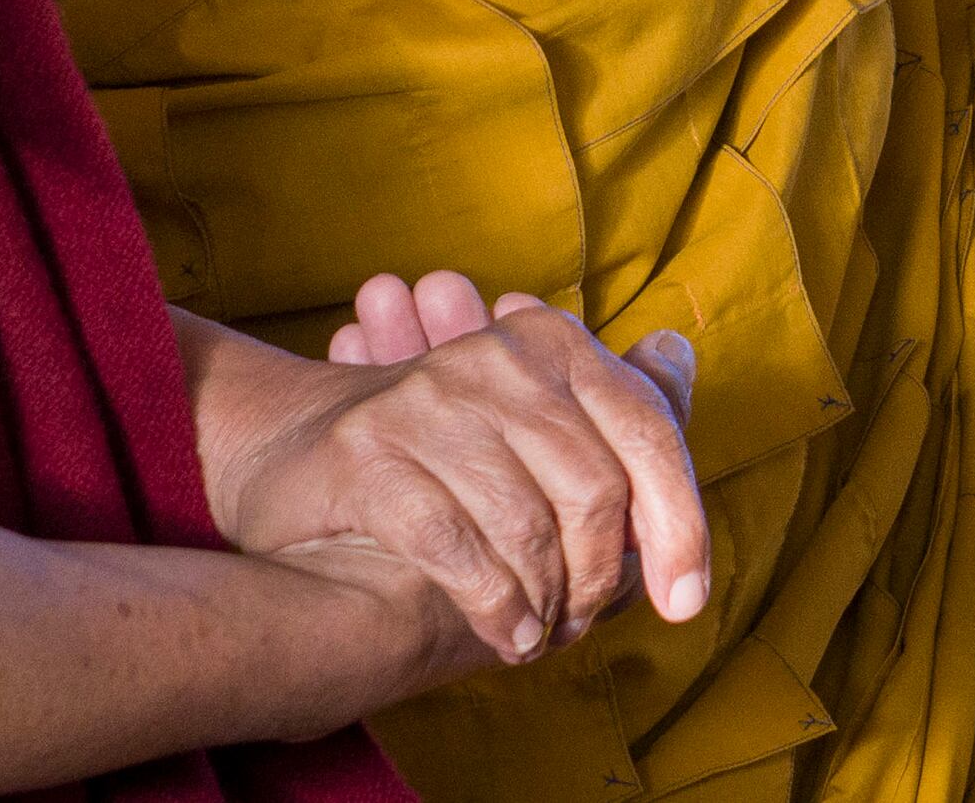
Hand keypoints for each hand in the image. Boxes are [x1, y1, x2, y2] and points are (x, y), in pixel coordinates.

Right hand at [191, 276, 710, 672]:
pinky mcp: (370, 453)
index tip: (685, 599)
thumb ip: (605, 406)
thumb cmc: (433, 453)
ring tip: (538, 632)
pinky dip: (493, 606)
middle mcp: (495, 357)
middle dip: (597, 578)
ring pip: (528, 527)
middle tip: (580, 621)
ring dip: (544, 602)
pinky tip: (504, 634)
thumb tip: (675, 358)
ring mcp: (428, 400)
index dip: (679, 521)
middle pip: (595, 490)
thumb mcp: (526, 416)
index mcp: (549, 341)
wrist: (289, 454)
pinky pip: (457, 548)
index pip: (646, 430)